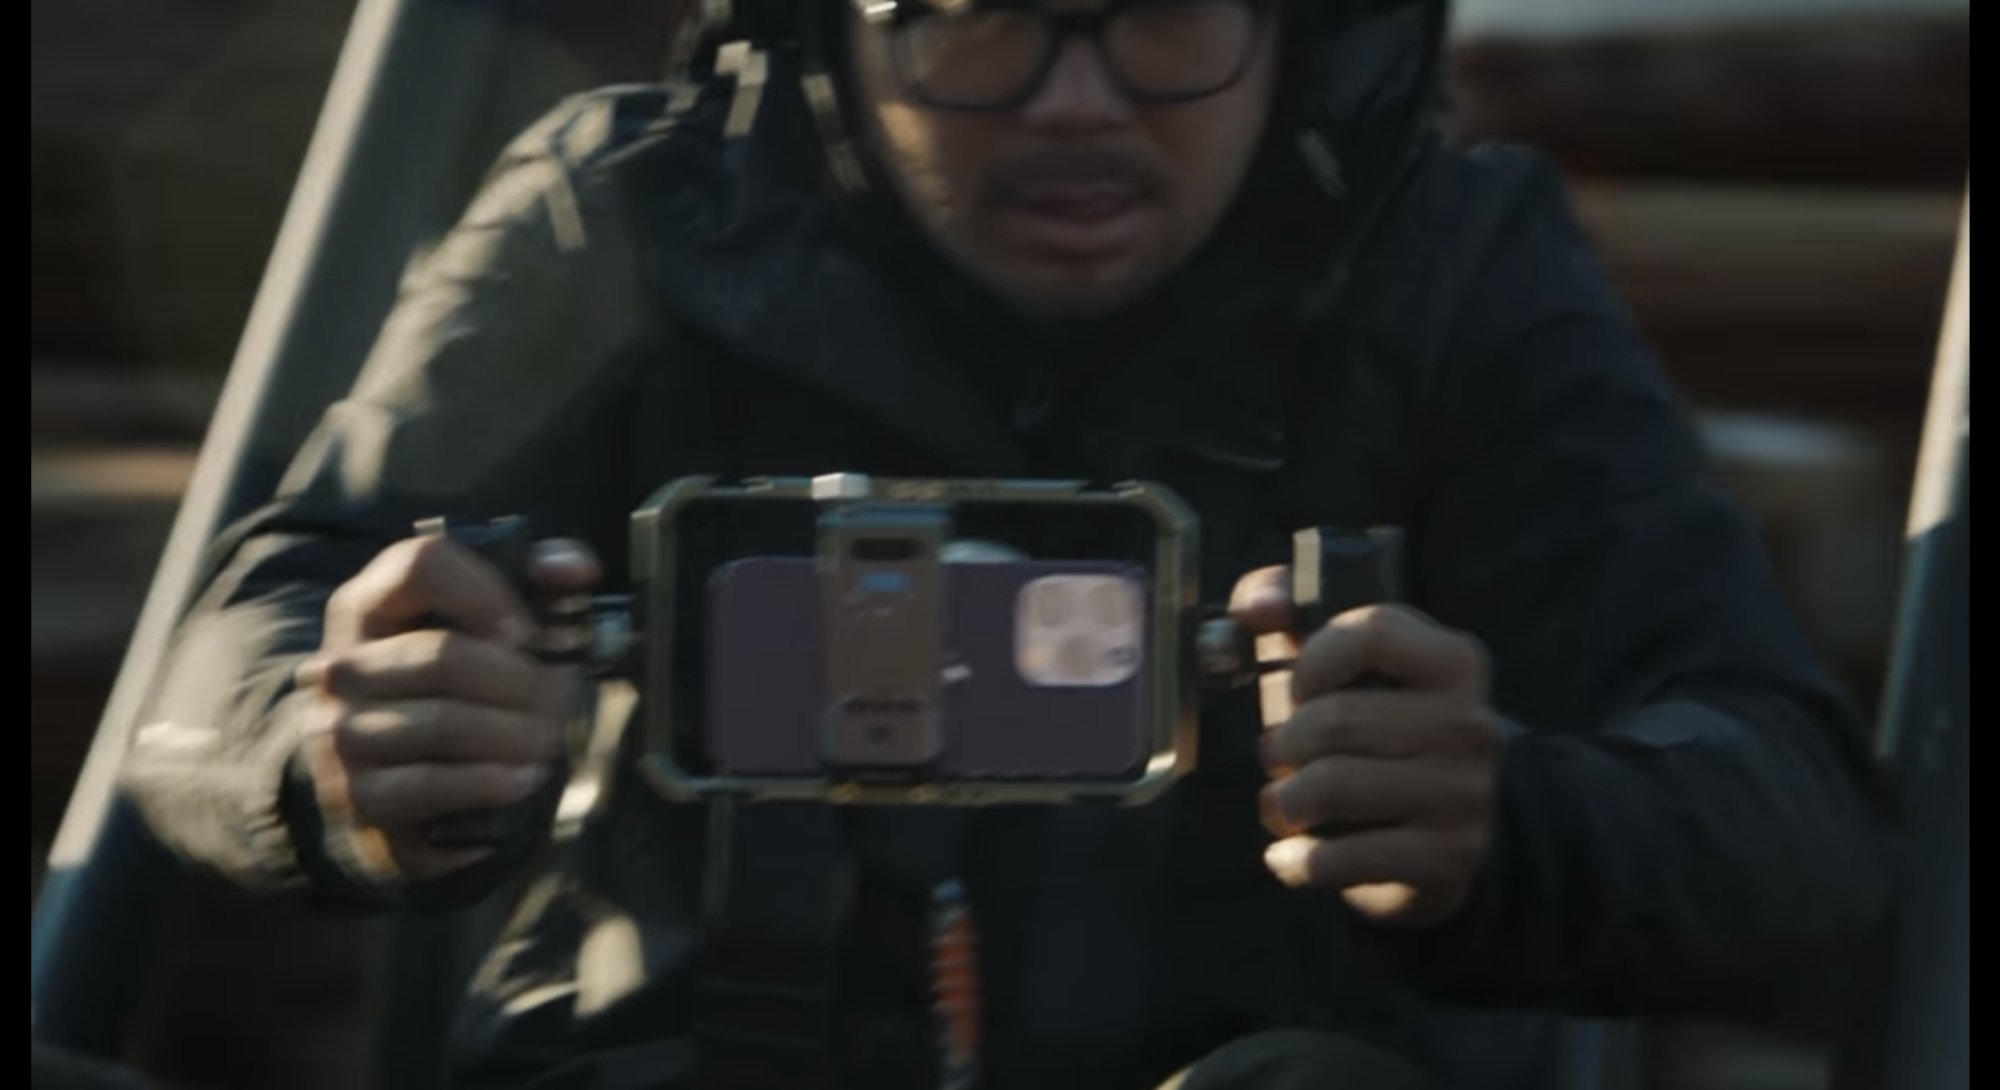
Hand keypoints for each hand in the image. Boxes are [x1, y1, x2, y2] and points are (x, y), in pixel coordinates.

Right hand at [296, 534, 600, 880]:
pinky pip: (431, 784)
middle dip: (522, 681)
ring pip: (442, 723)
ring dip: (515, 734)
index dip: (486, 593)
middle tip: (565, 697)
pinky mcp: (357, 794)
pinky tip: (525, 778)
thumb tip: (579, 568)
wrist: (410, 787)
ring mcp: (341, 731)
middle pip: (443, 656)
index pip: (420, 565)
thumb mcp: (491, 625)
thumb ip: (537, 584)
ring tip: (553, 739)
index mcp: (369, 604)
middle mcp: (341, 663)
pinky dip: (490, 782)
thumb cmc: (458, 687)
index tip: (528, 632)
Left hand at [1229, 566, 1504, 927]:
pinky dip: (1297, 860)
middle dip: (1284, 742)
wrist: (1456, 824)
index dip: (1313, 660)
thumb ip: (1294, 614)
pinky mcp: (1446, 859)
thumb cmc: (1381, 727)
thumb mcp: (1346, 664)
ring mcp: (1463, 795)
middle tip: (1280, 756)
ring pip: (1331, 788)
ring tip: (1284, 802)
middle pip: (1335, 719)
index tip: (1300, 689)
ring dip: (1285, 801)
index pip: (1371, 632)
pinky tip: (1289, 855)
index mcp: (1453, 661)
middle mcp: (1469, 725)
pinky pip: (1340, 858)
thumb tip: (1257, 607)